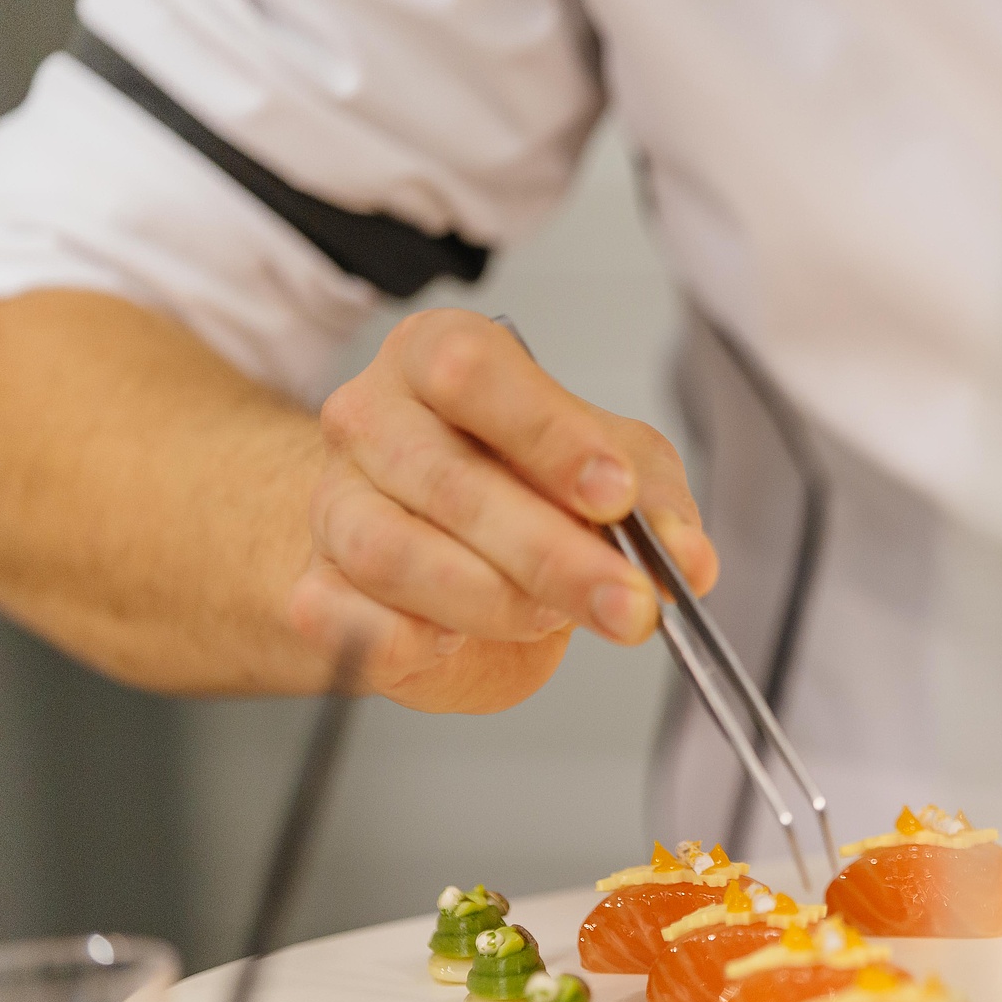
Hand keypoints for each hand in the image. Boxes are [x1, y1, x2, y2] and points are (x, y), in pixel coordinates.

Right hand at [286, 309, 717, 712]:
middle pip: (448, 479)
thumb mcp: (609, 474)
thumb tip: (687, 558)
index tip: (616, 495)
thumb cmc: (522, 494)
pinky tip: (459, 642)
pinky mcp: (314, 592)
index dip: (550, 437)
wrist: (431, 566)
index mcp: (441, 359)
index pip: (475, 373)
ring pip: (395, 554)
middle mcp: (373, 421)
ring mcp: (334, 506)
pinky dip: (417, 643)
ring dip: (496, 601)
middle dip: (551, 553)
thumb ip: (655, 504)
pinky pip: (355, 625)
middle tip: (627, 602)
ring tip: (553, 617)